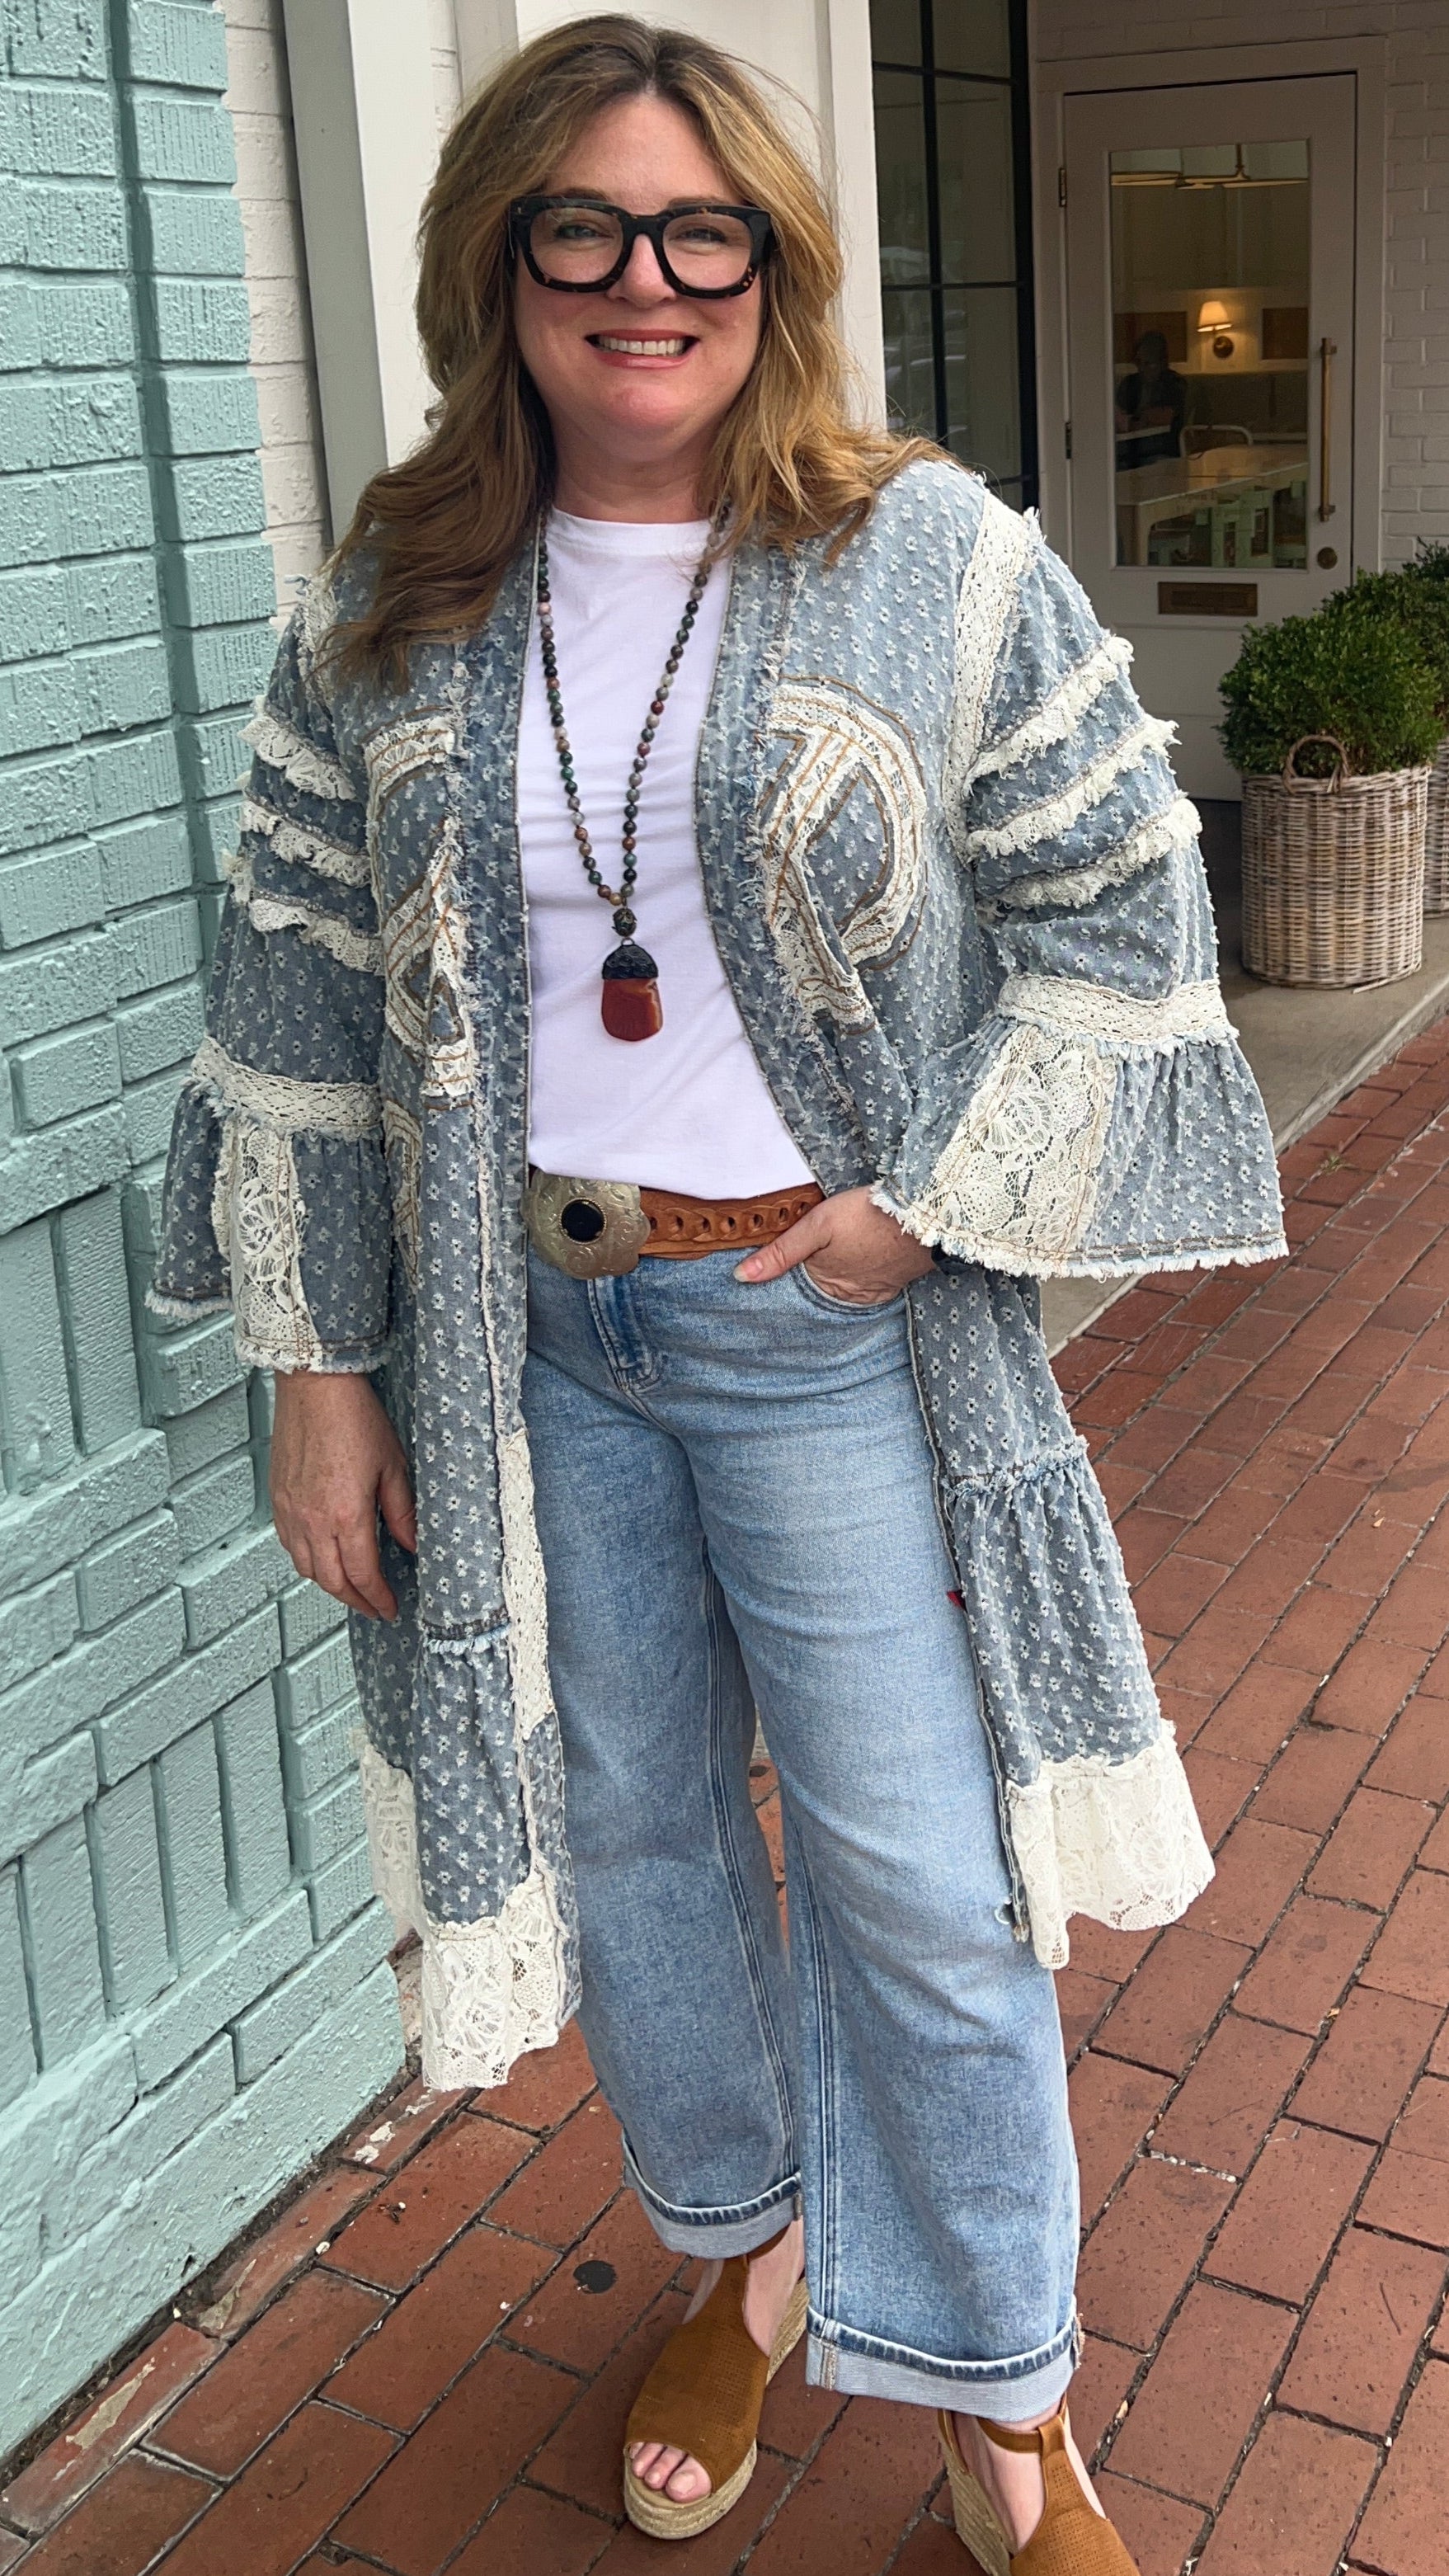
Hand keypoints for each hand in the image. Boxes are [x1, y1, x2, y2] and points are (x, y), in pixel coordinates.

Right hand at [270, 1372, 416, 1619]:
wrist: (315, 1386)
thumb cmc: (354, 1417)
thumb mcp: (394, 1467)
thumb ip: (402, 1513)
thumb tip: (413, 1544)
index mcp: (346, 1515)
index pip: (363, 1575)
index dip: (378, 1598)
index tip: (390, 1608)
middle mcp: (313, 1520)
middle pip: (332, 1581)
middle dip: (355, 1601)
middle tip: (373, 1607)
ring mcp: (290, 1511)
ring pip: (306, 1568)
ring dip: (329, 1584)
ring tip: (350, 1587)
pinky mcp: (277, 1499)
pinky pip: (288, 1545)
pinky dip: (307, 1560)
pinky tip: (322, 1557)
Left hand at [733, 1185, 934, 1305]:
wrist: (926, 1214)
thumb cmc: (868, 1216)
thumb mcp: (817, 1226)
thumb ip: (779, 1253)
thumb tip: (740, 1278)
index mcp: (826, 1287)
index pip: (794, 1289)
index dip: (782, 1276)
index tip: (768, 1269)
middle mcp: (848, 1298)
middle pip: (819, 1290)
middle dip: (808, 1279)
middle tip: (807, 1255)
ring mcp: (873, 1292)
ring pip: (842, 1288)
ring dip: (834, 1277)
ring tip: (831, 1255)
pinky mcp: (892, 1282)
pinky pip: (866, 1285)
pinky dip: (857, 1275)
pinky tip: (855, 1259)